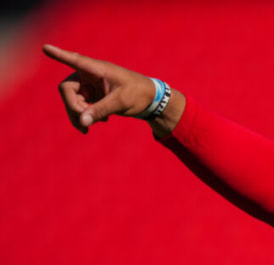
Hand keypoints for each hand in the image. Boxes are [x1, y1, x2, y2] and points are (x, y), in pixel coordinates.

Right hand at [42, 44, 156, 133]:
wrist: (150, 99)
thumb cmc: (138, 93)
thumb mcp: (120, 102)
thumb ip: (100, 110)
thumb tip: (82, 122)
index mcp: (97, 69)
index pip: (75, 60)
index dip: (59, 55)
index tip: (45, 47)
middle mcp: (90, 75)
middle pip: (67, 89)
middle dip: (72, 107)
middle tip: (84, 122)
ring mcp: (90, 85)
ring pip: (72, 100)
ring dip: (77, 115)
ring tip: (87, 129)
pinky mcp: (93, 95)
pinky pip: (80, 106)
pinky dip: (85, 116)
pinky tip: (102, 121)